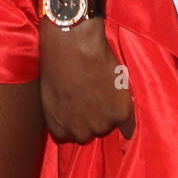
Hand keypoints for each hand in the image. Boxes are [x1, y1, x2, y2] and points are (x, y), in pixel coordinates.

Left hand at [38, 16, 134, 144]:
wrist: (73, 41)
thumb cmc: (55, 58)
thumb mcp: (49, 90)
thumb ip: (61, 109)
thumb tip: (69, 113)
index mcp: (59, 126)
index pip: (68, 137)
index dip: (74, 121)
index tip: (78, 108)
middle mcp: (80, 132)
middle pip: (90, 132)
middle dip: (91, 117)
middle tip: (92, 95)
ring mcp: (101, 124)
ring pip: (108, 124)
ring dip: (107, 112)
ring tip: (103, 88)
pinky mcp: (120, 113)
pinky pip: (128, 123)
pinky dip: (126, 113)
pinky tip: (122, 101)